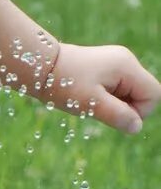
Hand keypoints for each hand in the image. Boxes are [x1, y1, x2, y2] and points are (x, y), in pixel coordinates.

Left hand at [44, 43, 160, 135]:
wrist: (39, 66)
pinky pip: (117, 90)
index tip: (113, 113)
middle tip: (97, 107)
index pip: (153, 94)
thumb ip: (117, 115)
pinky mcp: (106, 68)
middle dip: (125, 108)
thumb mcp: (91, 103)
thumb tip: (137, 127)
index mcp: (127, 66)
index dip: (139, 111)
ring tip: (90, 100)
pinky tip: (89, 96)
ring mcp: (116, 63)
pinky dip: (106, 98)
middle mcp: (126, 61)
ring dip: (113, 104)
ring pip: (129, 93)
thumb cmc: (64, 83)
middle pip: (143, 94)